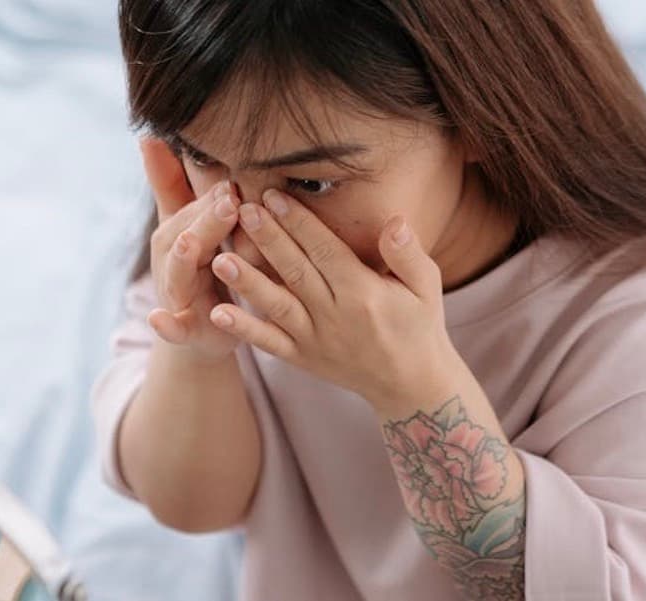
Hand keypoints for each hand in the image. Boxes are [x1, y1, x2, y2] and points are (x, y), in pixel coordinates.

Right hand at [141, 137, 243, 362]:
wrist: (205, 334)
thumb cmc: (204, 272)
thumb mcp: (192, 228)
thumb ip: (172, 186)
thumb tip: (147, 136)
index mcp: (178, 237)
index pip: (194, 212)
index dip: (211, 198)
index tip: (233, 181)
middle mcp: (172, 265)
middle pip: (184, 238)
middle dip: (205, 221)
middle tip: (229, 201)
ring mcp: (175, 298)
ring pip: (177, 276)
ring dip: (182, 261)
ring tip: (190, 245)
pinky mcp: (183, 331)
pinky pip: (171, 329)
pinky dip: (164, 325)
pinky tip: (159, 319)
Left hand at [207, 188, 460, 411]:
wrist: (410, 385)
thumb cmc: (419, 326)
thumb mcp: (426, 287)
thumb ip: (408, 254)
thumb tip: (394, 221)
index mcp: (364, 292)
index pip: (325, 250)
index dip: (298, 222)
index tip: (274, 195)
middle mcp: (335, 315)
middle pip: (295, 270)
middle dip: (268, 238)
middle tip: (241, 209)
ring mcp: (315, 339)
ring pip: (276, 305)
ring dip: (247, 282)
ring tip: (220, 259)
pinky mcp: (302, 358)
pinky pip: (269, 343)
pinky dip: (244, 329)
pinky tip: (218, 312)